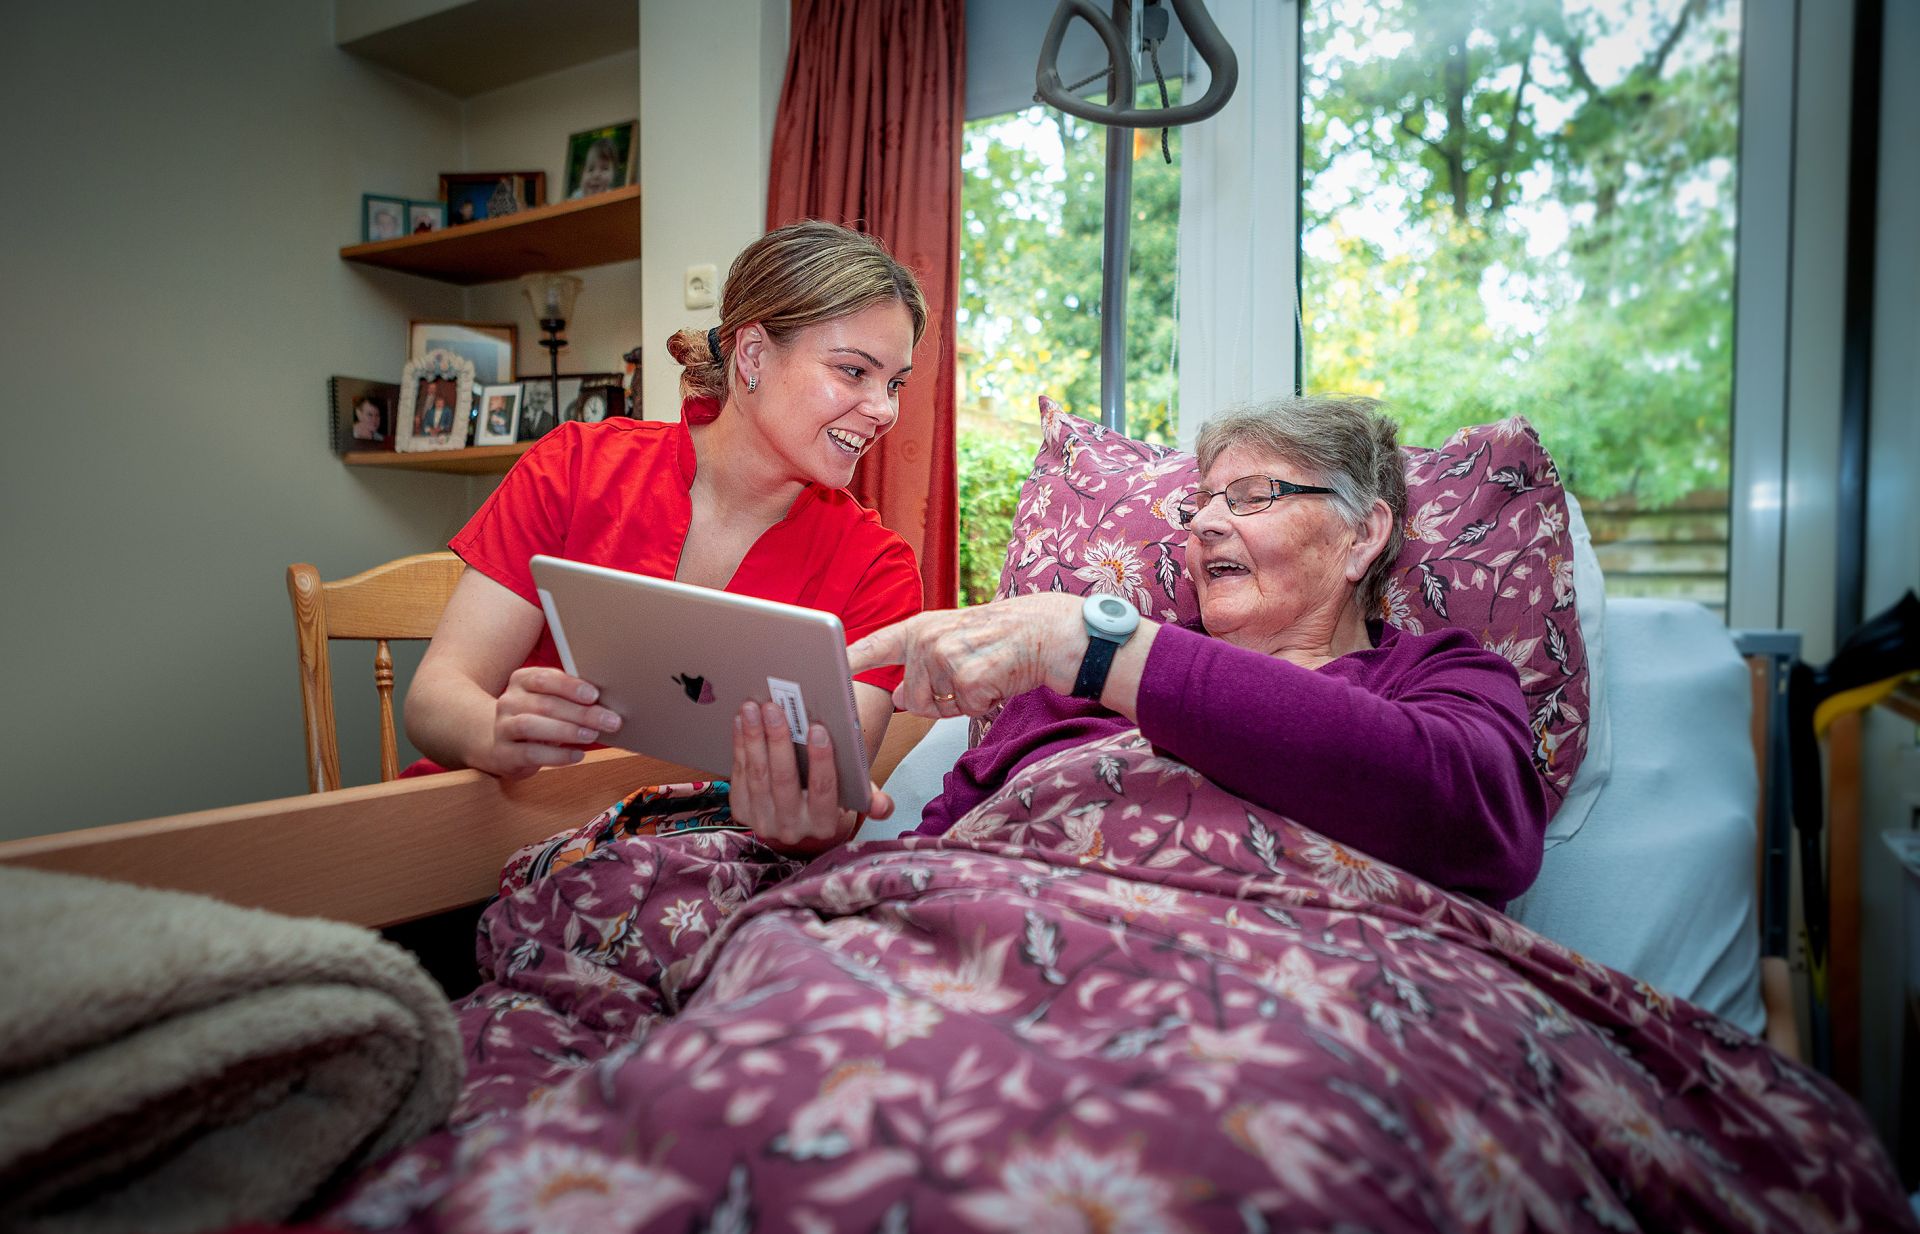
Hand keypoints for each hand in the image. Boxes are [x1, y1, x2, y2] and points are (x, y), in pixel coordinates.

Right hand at [482, 666, 622, 778]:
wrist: (498, 743)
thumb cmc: (536, 719)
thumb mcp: (549, 702)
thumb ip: (569, 698)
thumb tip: (606, 704)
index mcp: (522, 680)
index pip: (544, 678)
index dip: (570, 686)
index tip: (595, 695)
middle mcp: (508, 701)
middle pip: (545, 704)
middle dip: (581, 713)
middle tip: (609, 720)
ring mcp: (502, 727)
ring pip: (531, 726)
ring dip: (566, 731)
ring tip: (591, 735)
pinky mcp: (503, 753)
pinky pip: (530, 753)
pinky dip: (557, 755)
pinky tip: (577, 755)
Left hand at [730, 700, 892, 853]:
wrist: (798, 819)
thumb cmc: (830, 795)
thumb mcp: (854, 796)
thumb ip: (870, 798)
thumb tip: (884, 807)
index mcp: (824, 824)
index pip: (824, 790)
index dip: (821, 760)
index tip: (818, 728)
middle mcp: (792, 828)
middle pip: (783, 781)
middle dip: (778, 741)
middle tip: (775, 708)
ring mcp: (764, 821)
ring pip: (757, 776)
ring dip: (754, 738)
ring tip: (754, 708)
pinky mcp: (742, 811)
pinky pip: (739, 775)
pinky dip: (740, 745)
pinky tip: (742, 721)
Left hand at [847, 593, 1085, 717]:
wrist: (1046, 631)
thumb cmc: (1002, 640)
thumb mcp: (954, 643)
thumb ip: (921, 668)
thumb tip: (902, 699)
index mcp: (920, 627)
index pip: (874, 645)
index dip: (847, 659)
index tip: (819, 666)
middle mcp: (926, 638)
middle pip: (911, 698)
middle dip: (939, 702)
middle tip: (971, 678)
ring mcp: (945, 655)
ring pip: (935, 708)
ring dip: (961, 704)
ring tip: (985, 675)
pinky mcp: (966, 676)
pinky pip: (963, 711)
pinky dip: (983, 704)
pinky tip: (997, 680)